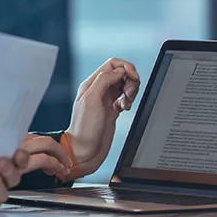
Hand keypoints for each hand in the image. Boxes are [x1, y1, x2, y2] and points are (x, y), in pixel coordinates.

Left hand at [61, 58, 141, 175]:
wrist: (84, 151)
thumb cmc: (84, 130)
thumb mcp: (91, 100)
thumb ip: (104, 81)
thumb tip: (119, 71)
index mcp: (92, 84)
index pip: (112, 64)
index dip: (125, 68)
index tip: (132, 78)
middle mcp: (99, 91)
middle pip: (120, 73)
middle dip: (130, 79)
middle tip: (129, 93)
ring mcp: (106, 101)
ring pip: (124, 85)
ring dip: (131, 90)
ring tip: (127, 102)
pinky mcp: (112, 112)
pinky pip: (124, 99)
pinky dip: (129, 100)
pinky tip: (125, 108)